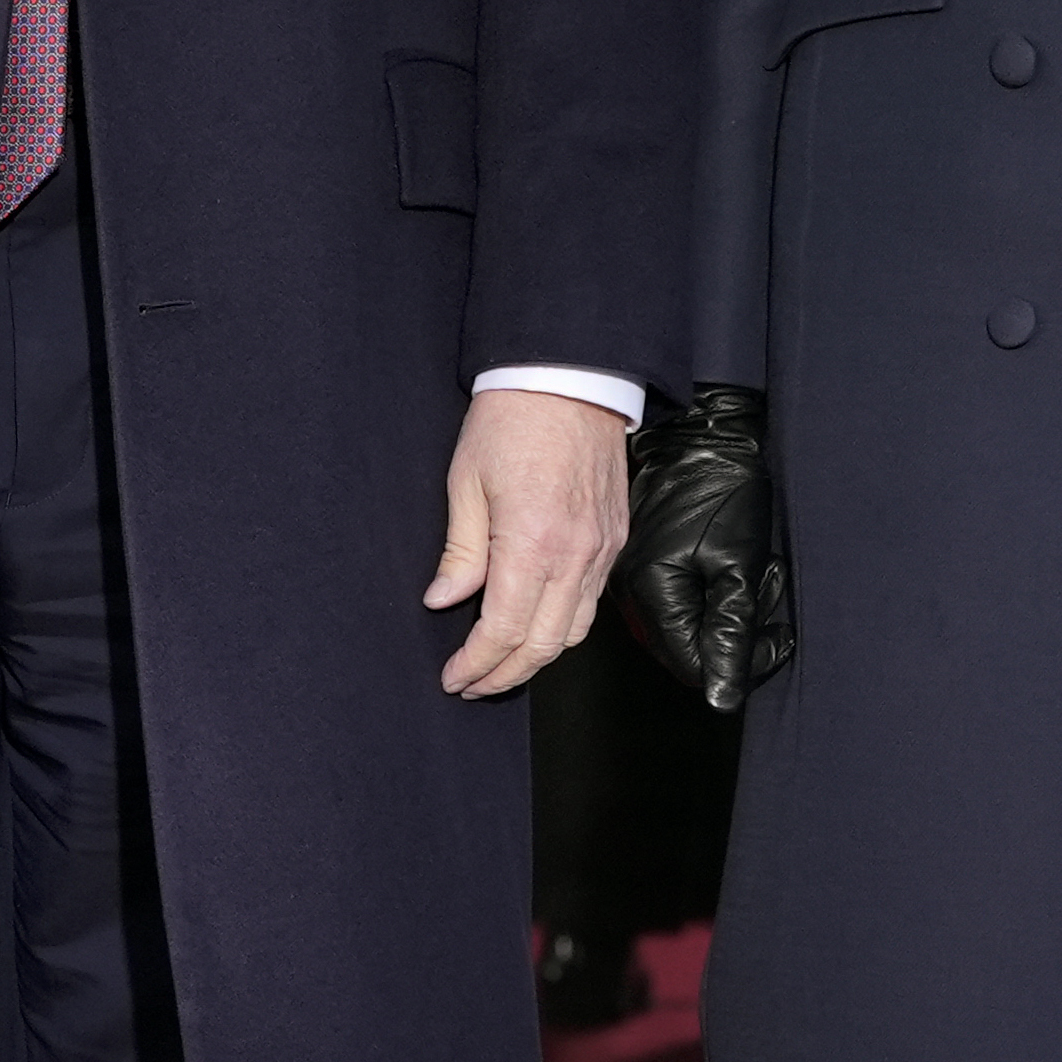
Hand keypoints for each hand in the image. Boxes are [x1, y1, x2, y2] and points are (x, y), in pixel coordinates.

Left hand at [426, 385, 631, 697]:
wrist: (569, 378)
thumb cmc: (512, 421)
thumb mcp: (465, 482)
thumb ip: (461, 551)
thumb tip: (445, 600)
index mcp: (532, 543)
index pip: (504, 631)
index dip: (477, 663)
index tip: (455, 678)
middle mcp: (575, 555)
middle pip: (544, 645)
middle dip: (505, 674)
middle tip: (473, 683)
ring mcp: (602, 549)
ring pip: (574, 630)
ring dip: (537, 657)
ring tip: (501, 663)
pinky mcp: (616, 538)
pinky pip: (592, 601)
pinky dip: (563, 625)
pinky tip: (536, 623)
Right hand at [611, 381, 794, 711]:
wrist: (703, 431)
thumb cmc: (722, 486)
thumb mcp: (739, 566)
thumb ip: (731, 636)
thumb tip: (721, 695)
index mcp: (650, 593)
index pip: (694, 666)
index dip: (741, 662)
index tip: (777, 634)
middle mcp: (630, 590)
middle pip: (686, 649)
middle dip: (736, 635)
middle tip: (767, 594)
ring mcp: (631, 574)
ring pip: (685, 625)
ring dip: (728, 612)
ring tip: (757, 572)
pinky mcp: (641, 560)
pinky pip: (676, 600)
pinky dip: (712, 593)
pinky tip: (734, 565)